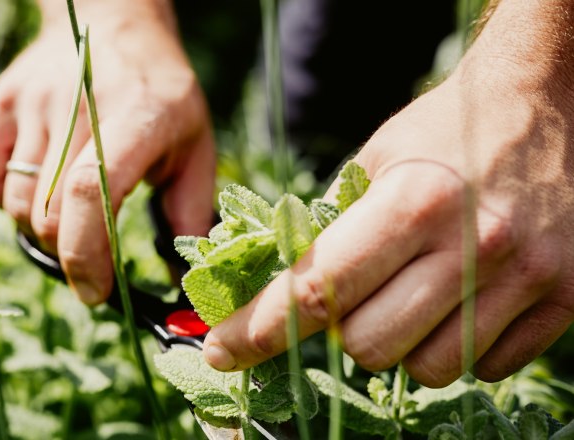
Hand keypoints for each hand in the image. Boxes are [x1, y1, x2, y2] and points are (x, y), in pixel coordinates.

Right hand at [0, 0, 214, 303]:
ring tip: (70, 221)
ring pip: (17, 203)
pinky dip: (5, 202)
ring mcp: (33, 103)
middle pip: (49, 213)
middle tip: (91, 260)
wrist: (112, 24)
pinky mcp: (1, 103)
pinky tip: (37, 191)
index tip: (96, 292)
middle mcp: (78, 107)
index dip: (87, 255)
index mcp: (137, 118)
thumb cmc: (160, 92)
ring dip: (41, 232)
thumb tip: (181, 275)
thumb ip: (190, 209)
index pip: (91, 194)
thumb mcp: (196, 144)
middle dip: (69, 256)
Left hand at [202, 0, 573, 386]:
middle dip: (342, 334)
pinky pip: (486, 369)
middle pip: (368, 346)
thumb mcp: (375, 159)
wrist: (545, 106)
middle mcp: (473, 244)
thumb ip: (330, 226)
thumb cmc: (445, 132)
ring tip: (414, 296)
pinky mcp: (565, 299)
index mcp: (414, 201)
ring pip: (427, 369)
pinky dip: (458, 348)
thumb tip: (278, 291)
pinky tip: (462, 303)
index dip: (259, 330)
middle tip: (356, 298)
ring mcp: (526, 277)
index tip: (223, 351)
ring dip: (402, 346)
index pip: (317, 288)